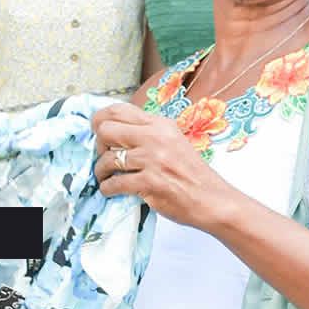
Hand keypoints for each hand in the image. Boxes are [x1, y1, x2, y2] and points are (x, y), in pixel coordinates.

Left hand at [92, 103, 234, 229]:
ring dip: (101, 171)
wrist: (211, 198)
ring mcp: (152, 160)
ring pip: (107, 159)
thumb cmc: (191, 173)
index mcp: (160, 124)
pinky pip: (114, 183)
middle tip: (104, 156)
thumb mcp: (173, 141)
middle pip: (106, 130)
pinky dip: (107, 188)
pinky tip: (112, 190)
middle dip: (98, 145)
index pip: (119, 110)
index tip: (97, 132)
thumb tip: (114, 131)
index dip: (100, 120)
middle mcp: (156, 137)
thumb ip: (148, 133)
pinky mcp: (149, 182)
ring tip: (106, 177)